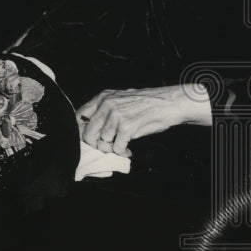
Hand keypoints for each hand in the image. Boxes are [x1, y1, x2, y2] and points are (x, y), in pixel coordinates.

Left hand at [78, 84, 211, 156]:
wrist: (170, 103)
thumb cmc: (148, 104)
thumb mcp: (123, 99)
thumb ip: (106, 110)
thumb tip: (91, 128)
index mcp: (104, 97)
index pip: (80, 117)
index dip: (82, 131)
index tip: (90, 139)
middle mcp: (107, 104)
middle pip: (87, 134)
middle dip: (97, 145)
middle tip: (108, 147)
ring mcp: (116, 116)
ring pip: (102, 143)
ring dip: (112, 150)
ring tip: (122, 148)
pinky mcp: (127, 127)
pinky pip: (116, 148)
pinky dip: (122, 153)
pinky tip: (128, 150)